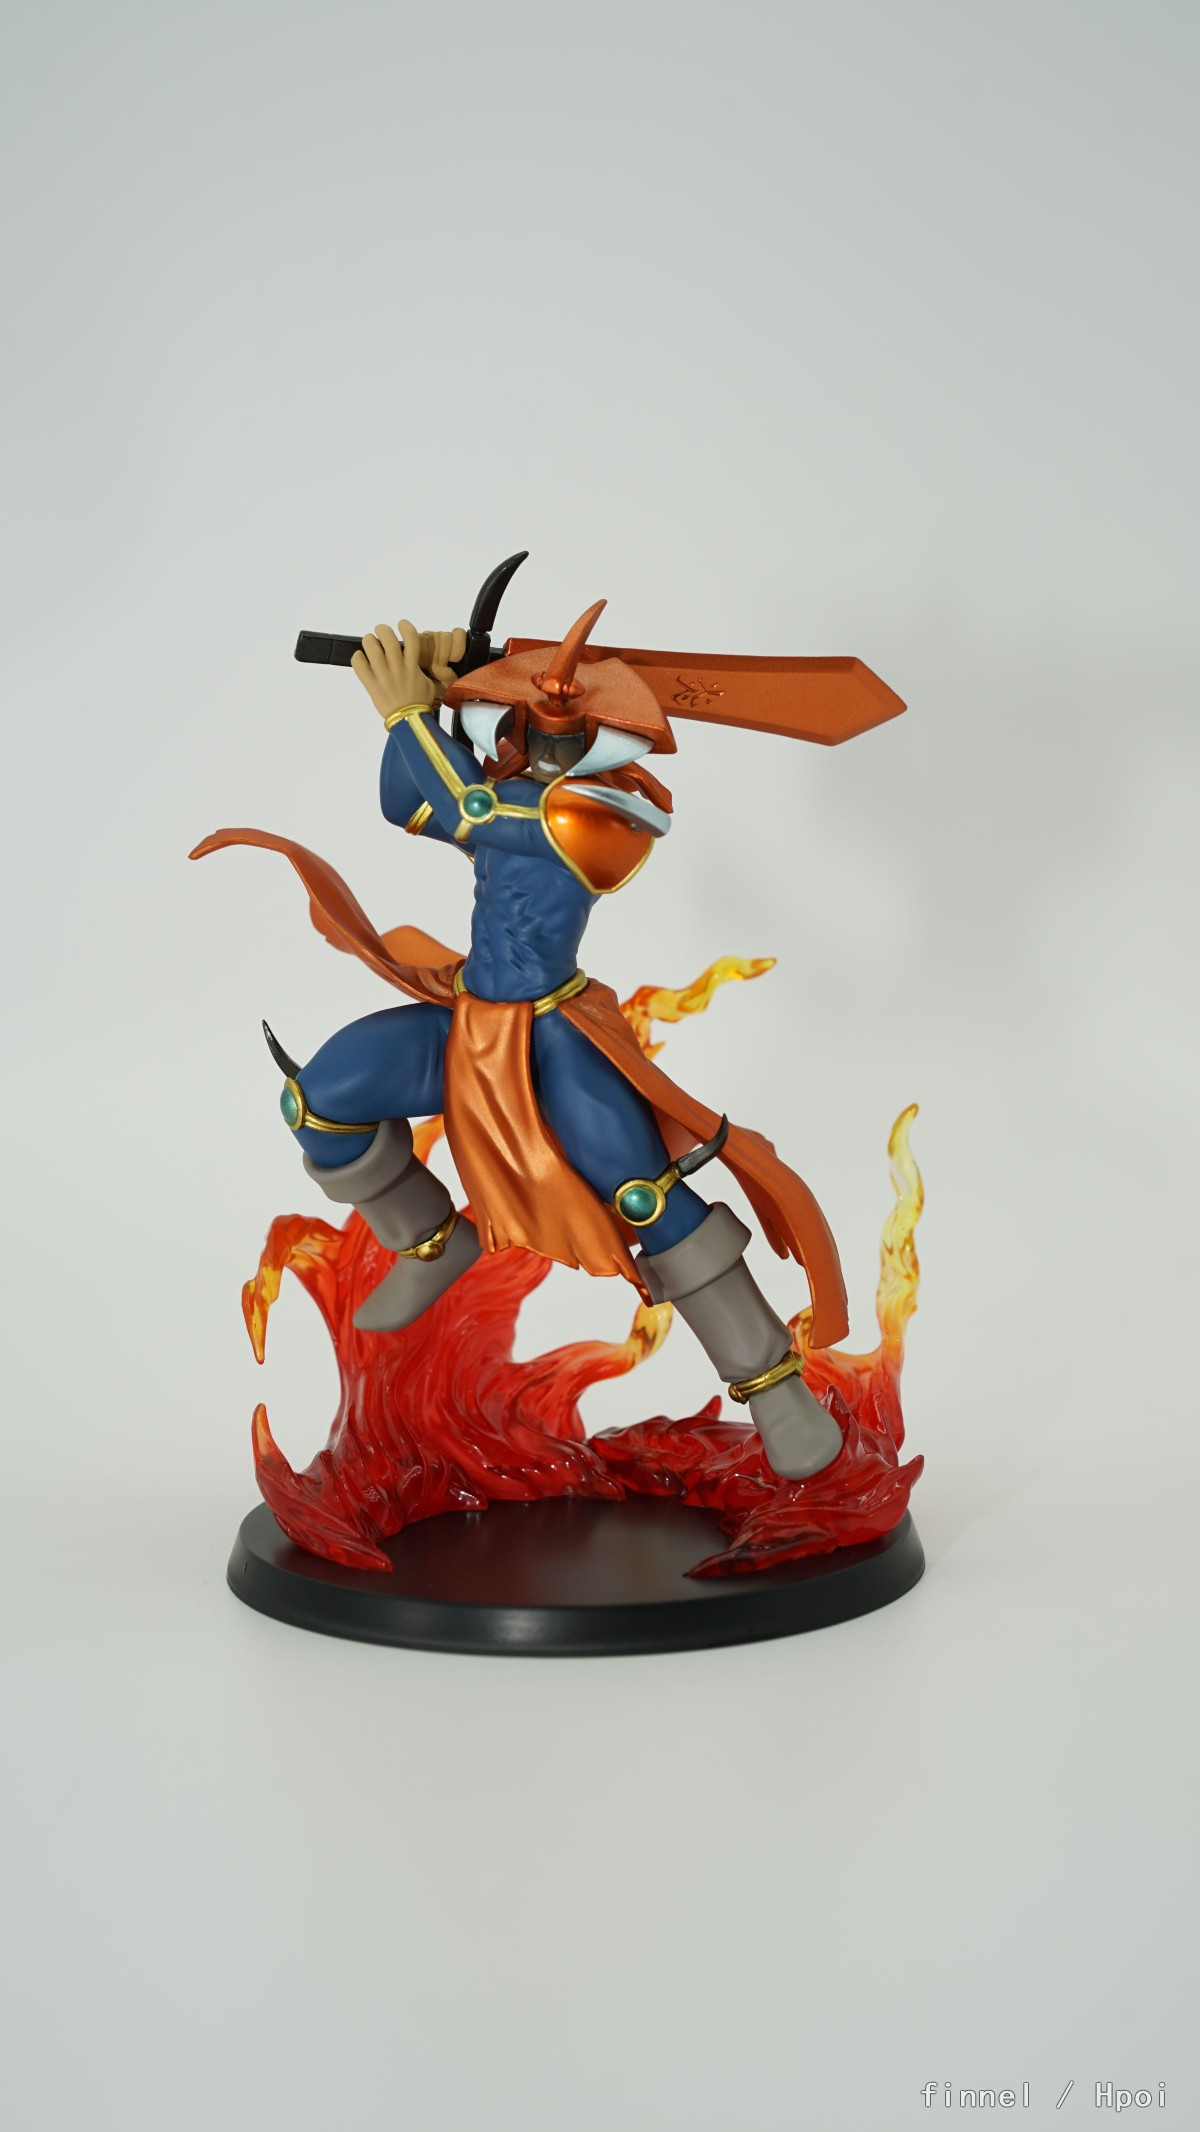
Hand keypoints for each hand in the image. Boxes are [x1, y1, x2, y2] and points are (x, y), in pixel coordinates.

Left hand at [351, 621, 466, 721]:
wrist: (410, 722)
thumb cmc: (420, 704)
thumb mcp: (428, 684)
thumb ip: (420, 670)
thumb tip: (415, 662)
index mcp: (412, 667)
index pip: (410, 639)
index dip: (405, 627)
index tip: (401, 624)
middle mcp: (398, 668)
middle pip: (388, 639)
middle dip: (382, 630)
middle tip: (380, 632)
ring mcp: (384, 676)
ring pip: (372, 648)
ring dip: (369, 640)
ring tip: (370, 641)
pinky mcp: (372, 685)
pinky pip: (360, 666)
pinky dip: (357, 658)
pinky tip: (360, 657)